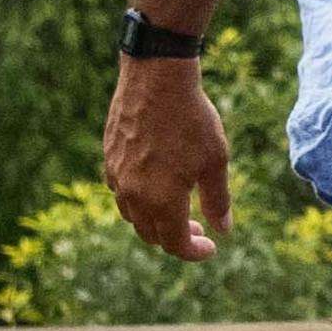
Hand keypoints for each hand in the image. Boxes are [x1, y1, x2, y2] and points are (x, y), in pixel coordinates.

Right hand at [103, 54, 230, 258]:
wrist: (157, 78)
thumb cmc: (192, 119)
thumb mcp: (215, 161)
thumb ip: (218, 200)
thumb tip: (222, 229)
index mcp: (162, 201)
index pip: (176, 244)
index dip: (195, 252)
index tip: (210, 246)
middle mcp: (134, 195)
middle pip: (151, 235)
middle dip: (176, 237)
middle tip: (199, 226)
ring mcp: (117, 176)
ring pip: (132, 215)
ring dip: (154, 220)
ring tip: (176, 207)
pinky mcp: (109, 158)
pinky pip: (121, 191)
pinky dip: (138, 198)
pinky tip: (155, 182)